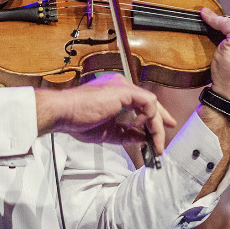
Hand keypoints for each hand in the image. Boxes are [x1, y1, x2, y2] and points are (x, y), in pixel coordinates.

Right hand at [36, 73, 176, 156]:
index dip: (153, 118)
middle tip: (165, 137)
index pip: (141, 104)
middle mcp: (121, 86)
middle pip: (149, 103)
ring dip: (156, 125)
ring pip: (151, 104)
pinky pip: (148, 102)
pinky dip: (148, 117)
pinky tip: (139, 127)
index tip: (158, 132)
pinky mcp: (124, 90)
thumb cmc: (78, 120)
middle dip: (161, 121)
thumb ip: (126, 134)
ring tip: (155, 141)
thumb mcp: (108, 132)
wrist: (64, 114)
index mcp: (115, 93)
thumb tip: (141, 139)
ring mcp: (123, 87)